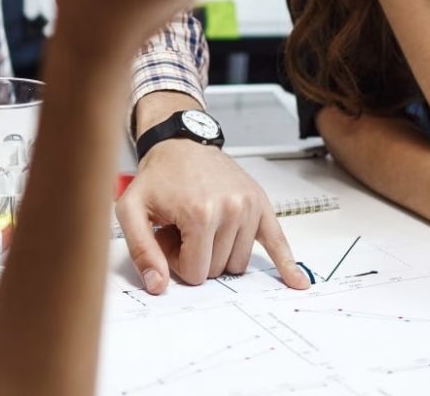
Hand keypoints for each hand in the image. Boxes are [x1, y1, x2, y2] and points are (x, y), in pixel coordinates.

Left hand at [116, 140, 308, 293]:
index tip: (168, 238)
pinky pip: (278, 242)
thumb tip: (157, 286)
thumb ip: (141, 250)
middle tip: (182, 229)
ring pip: (238, 264)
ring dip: (219, 253)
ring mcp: (249, 207)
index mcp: (200, 214)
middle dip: (196, 257)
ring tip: (201, 226)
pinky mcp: (261, 204)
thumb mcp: (131, 209)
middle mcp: (231, 209)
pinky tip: (298, 282)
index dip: (176, 261)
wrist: (181, 143)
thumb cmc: (157, 177)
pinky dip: (288, 264)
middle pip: (217, 270)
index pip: (195, 273)